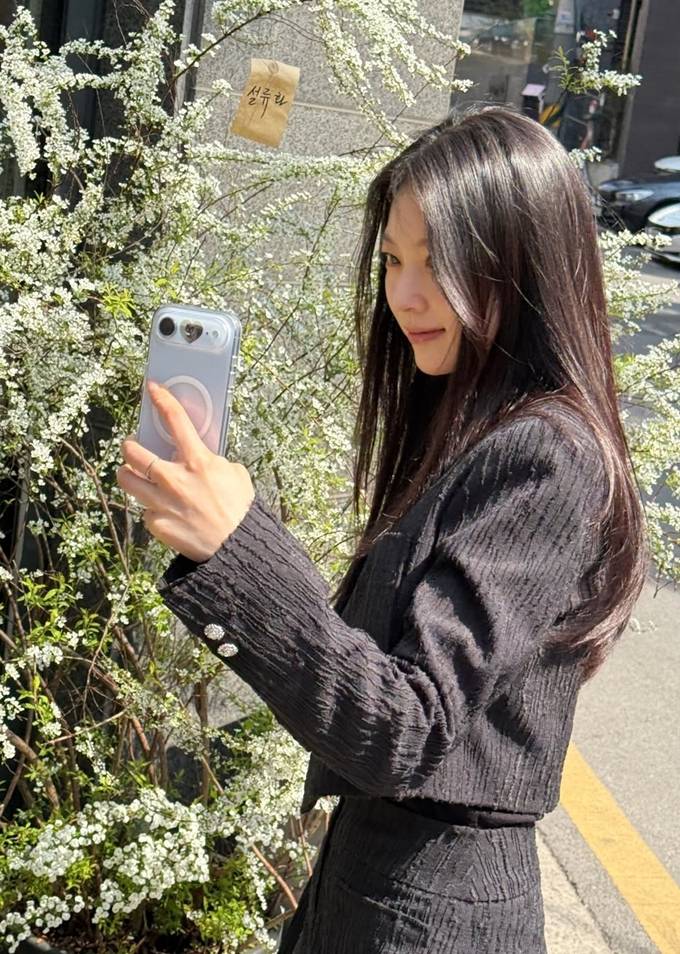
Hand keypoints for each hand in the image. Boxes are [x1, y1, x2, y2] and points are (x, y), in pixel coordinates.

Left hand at [116, 380, 254, 562]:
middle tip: (132, 447)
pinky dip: (150, 508)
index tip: (153, 389)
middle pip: (133, 451)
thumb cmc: (240, 511)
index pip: (175, 421)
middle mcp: (173, 478)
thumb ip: (213, 462)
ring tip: (133, 475)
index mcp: (197, 461)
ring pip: (125, 479)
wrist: (235, 548)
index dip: (162, 400)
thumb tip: (202, 458)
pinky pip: (143, 510)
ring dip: (127, 473)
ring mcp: (160, 501)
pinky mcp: (155, 523)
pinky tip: (163, 511)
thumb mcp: (235, 475)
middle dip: (129, 445)